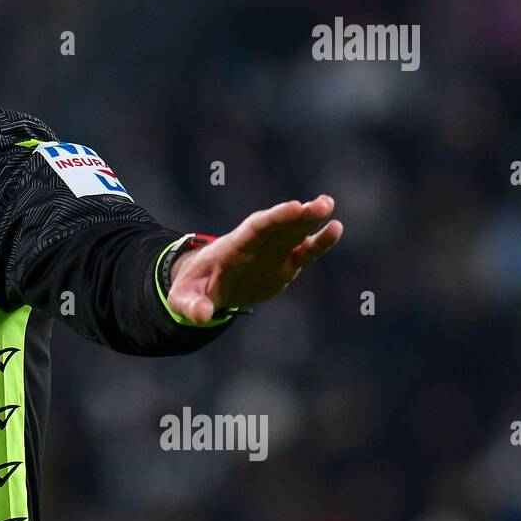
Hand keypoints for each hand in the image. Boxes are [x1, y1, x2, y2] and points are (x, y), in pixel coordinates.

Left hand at [166, 194, 343, 323]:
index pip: (254, 230)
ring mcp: (271, 253)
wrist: (206, 284)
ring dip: (310, 220)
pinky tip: (335, 228)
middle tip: (321, 204)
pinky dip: (318, 242)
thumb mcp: (184, 298)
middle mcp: (255, 246)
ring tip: (327, 204)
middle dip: (298, 217)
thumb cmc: (194, 287)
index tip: (294, 207)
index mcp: (231, 249)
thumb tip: (202, 316)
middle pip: (278, 228)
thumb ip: (191, 305)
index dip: (274, 219)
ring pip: (293, 234)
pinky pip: (303, 251)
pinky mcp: (284, 264)